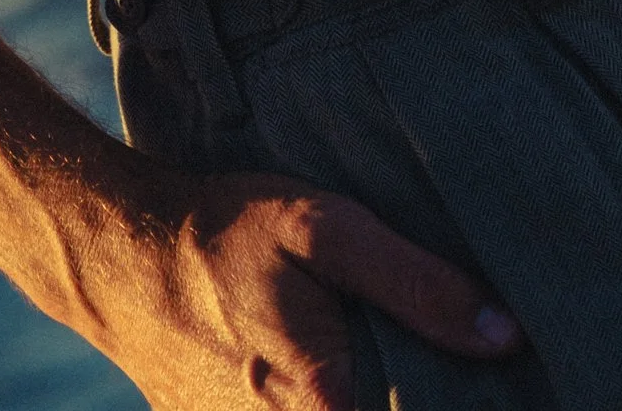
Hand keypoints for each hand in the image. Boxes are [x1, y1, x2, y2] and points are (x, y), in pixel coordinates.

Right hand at [87, 167, 520, 410]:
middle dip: (411, 394)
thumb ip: (418, 284)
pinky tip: (325, 374)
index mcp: (328, 409)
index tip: (494, 389)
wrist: (115, 256)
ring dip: (363, 397)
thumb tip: (506, 337)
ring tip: (368, 364)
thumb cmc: (222, 234)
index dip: (459, 403)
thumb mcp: (323, 228)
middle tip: (448, 371)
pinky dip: (321, 404)